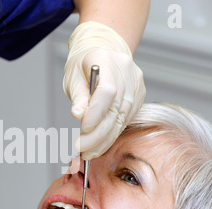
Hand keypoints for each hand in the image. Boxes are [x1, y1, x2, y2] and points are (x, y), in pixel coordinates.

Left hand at [64, 22, 145, 159]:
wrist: (102, 52)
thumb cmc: (83, 65)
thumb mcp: (73, 78)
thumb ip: (78, 97)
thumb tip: (79, 115)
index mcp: (106, 60)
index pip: (107, 91)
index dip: (96, 113)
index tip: (83, 129)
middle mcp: (126, 71)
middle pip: (115, 109)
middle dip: (98, 134)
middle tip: (83, 150)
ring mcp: (136, 84)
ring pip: (122, 118)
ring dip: (105, 139)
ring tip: (90, 152)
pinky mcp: (139, 96)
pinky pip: (126, 119)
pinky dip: (112, 134)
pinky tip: (100, 144)